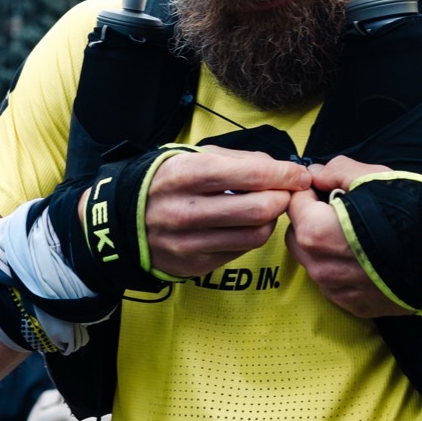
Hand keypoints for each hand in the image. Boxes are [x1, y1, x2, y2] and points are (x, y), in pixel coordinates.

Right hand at [143, 147, 311, 278]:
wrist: (122, 220)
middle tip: (285, 192)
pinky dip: (251, 235)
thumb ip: (237, 159)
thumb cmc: (165, 181)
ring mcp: (189, 242)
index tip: (299, 174)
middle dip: (283, 198)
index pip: (252, 175)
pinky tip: (244, 224)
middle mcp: (186, 211)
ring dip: (271, 219)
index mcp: (186, 175)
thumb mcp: (191, 156)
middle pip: (260, 209)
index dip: (285, 174)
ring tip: (265, 207)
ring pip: (256, 234)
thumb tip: (279, 168)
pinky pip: (240, 250)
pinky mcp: (194, 265)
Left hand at [285, 156, 412, 320]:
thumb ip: (335, 171)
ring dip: (325, 247)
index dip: (310, 192)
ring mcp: (336, 290)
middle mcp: (319, 266)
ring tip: (357, 235)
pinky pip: (335, 283)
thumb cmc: (409, 212)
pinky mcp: (354, 305)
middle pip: (298, 236)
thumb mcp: (372, 176)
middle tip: (340, 212)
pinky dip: (342, 269)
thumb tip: (316, 174)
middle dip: (311, 221)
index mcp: (315, 232)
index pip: (294, 204)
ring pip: (315, 262)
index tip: (327, 190)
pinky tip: (367, 258)